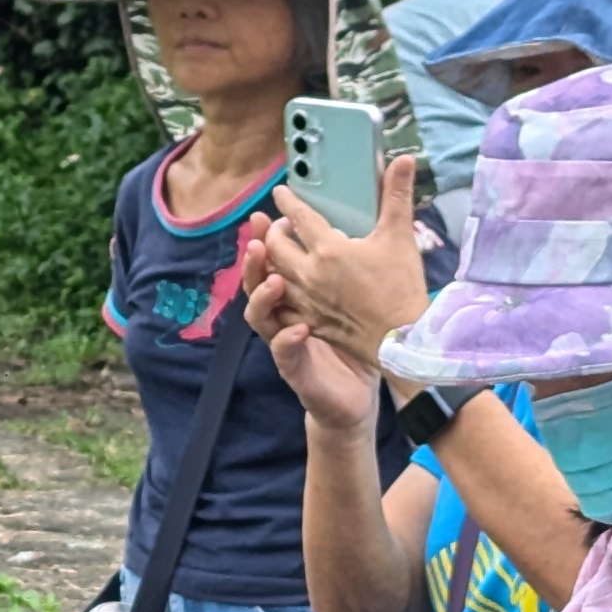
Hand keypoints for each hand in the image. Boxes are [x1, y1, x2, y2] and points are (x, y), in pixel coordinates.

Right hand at [242, 222, 382, 433]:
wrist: (356, 396)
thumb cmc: (352, 344)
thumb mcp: (351, 300)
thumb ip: (346, 266)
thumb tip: (352, 226)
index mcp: (295, 296)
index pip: (274, 263)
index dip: (265, 240)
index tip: (266, 216)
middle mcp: (283, 317)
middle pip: (256, 284)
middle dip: (254, 261)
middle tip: (260, 240)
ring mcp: (285, 343)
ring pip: (260, 318)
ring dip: (263, 297)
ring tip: (275, 279)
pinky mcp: (295, 370)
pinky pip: (283, 353)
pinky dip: (287, 340)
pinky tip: (299, 329)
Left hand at [256, 166, 430, 379]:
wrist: (403, 339)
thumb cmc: (402, 288)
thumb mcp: (400, 237)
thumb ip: (397, 195)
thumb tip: (404, 158)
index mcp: (328, 249)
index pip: (299, 216)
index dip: (288, 201)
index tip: (281, 193)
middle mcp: (309, 274)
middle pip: (276, 246)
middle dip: (274, 231)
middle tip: (284, 224)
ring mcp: (306, 301)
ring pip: (273, 275)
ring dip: (271, 260)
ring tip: (280, 252)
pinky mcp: (310, 322)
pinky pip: (280, 306)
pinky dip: (276, 293)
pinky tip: (282, 288)